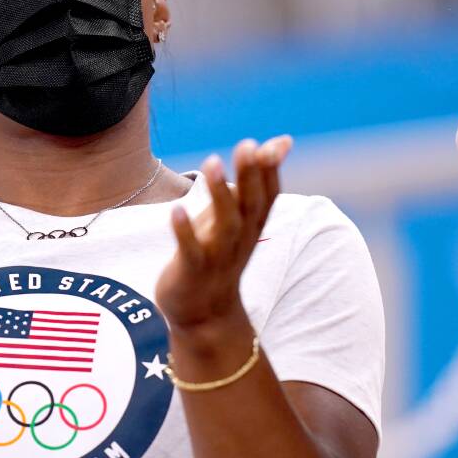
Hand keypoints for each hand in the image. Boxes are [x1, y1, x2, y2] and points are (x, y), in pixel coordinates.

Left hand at [156, 136, 292, 332]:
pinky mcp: (191, 271)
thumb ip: (254, 181)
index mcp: (251, 226)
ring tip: (212, 162)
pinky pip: (190, 251)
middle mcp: (239, 240)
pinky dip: (185, 232)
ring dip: (220, 194)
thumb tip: (281, 141)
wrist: (203, 316)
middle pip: (249, 205)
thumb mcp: (238, 217)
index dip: (270, 171)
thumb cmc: (219, 256)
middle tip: (248, 145)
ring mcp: (217, 257)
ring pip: (224, 225)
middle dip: (250, 175)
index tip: (271, 144)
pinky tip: (176, 210)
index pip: (268, 196)